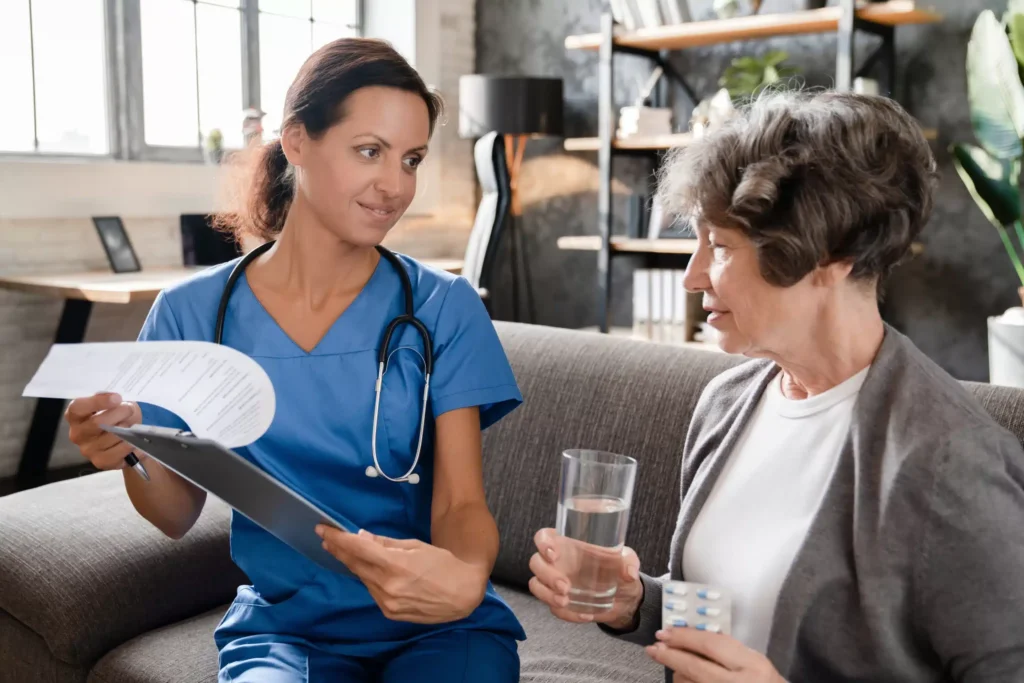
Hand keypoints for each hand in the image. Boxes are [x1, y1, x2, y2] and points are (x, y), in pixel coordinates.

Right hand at [65, 392, 141, 469]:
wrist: (127, 438)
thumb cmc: (117, 416)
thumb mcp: (114, 403)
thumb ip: (111, 400)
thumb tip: (117, 401)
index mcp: (75, 416)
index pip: (77, 407)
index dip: (97, 402)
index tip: (117, 398)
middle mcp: (77, 434)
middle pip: (97, 423)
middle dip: (119, 413)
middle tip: (130, 409)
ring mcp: (87, 450)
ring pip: (111, 437)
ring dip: (127, 429)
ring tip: (133, 426)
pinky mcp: (100, 461)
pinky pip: (119, 451)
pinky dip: (130, 444)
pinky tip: (134, 439)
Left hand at [316, 526, 488, 623]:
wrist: (463, 594)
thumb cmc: (443, 564)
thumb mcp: (416, 546)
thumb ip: (386, 543)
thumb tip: (360, 537)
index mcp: (395, 565)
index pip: (357, 549)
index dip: (338, 538)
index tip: (323, 529)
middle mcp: (387, 586)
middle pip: (354, 564)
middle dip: (339, 549)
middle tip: (327, 537)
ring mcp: (387, 603)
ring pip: (362, 578)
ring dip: (353, 564)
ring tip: (345, 551)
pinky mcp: (390, 613)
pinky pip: (372, 591)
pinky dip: (368, 578)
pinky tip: (368, 570)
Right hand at [528, 527, 643, 627]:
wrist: (624, 597)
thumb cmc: (620, 568)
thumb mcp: (628, 559)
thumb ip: (629, 561)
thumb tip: (628, 572)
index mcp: (568, 543)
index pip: (543, 537)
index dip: (542, 543)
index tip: (553, 554)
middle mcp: (557, 561)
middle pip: (535, 563)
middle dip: (547, 575)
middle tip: (566, 586)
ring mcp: (554, 582)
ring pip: (536, 585)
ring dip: (547, 595)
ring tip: (565, 602)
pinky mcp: (559, 601)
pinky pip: (552, 608)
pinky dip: (566, 614)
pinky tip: (585, 615)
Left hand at [646, 627, 785, 682]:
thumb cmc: (764, 681)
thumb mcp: (753, 659)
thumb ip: (726, 648)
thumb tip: (690, 636)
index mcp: (752, 665)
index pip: (711, 645)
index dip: (684, 637)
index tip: (666, 632)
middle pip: (695, 667)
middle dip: (670, 655)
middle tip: (654, 648)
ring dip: (677, 673)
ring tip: (675, 664)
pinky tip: (683, 677)